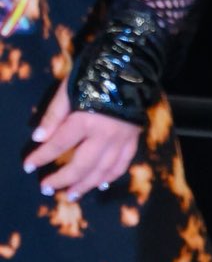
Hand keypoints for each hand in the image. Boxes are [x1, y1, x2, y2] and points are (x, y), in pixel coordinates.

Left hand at [23, 83, 139, 199]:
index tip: (28, 166)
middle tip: (47, 189)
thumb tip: (39, 138)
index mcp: (86, 119)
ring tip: (71, 195)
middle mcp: (105, 135)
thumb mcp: (69, 89)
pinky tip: (99, 184)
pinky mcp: (133, 141)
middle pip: (81, 165)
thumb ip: (54, 115)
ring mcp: (121, 141)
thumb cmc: (94, 75)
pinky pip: (121, 166)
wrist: (130, 67)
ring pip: (102, 171)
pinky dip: (110, 177)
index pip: (59, 144)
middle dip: (62, 179)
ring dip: (85, 185)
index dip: (42, 156)